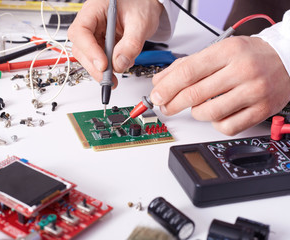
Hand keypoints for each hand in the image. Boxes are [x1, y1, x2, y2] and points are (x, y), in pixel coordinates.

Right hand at [68, 0, 163, 87]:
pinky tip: (119, 67)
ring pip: (88, 56)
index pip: (81, 31)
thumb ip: (131, 44)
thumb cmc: (142, 4)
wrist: (147, 4)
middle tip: (108, 79)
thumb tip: (119, 64)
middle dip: (94, 66)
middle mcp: (91, 21)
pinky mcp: (101, 43)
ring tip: (114, 77)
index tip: (103, 65)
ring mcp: (94, 33)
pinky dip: (107, 68)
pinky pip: (98, 58)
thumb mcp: (141, 23)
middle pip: (81, 47)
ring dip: (100, 70)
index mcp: (95, 8)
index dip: (89, 50)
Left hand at [150, 36, 289, 134]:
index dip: (167, 87)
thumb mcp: (218, 51)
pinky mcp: (261, 110)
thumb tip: (160, 82)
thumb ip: (187, 65)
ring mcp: (253, 92)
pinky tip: (216, 114)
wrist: (286, 59)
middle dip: (173, 104)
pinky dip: (215, 124)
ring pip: (208, 113)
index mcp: (227, 52)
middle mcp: (241, 71)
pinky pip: (227, 127)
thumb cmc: (249, 56)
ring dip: (195, 113)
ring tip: (196, 107)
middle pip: (194, 94)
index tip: (156, 96)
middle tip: (166, 106)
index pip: (187, 72)